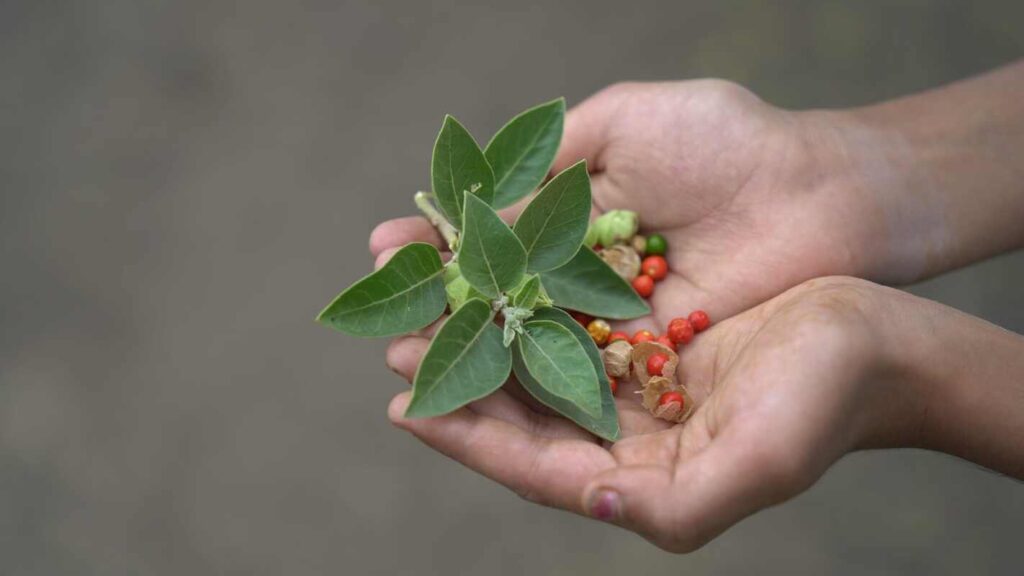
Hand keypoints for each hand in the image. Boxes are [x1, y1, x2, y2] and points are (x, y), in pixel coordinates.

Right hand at [372, 80, 885, 328]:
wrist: (816, 193)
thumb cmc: (725, 140)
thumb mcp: (623, 123)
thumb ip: (550, 160)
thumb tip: (475, 202)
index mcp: (571, 206)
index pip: (487, 229)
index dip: (436, 239)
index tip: (386, 246)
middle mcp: (582, 266)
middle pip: (494, 290)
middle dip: (437, 302)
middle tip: (382, 315)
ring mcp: (609, 315)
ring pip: (524, 335)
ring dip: (466, 345)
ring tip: (406, 352)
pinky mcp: (643, 354)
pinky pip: (577, 368)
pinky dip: (527, 376)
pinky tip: (480, 379)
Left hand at [384, 277, 934, 550]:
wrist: (876, 342)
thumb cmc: (824, 402)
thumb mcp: (759, 462)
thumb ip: (676, 502)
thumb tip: (595, 499)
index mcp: (644, 480)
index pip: (536, 468)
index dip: (469, 441)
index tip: (403, 409)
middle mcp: (630, 442)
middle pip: (524, 420)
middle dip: (460, 388)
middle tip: (395, 352)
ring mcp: (637, 393)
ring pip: (540, 375)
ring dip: (485, 348)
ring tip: (425, 320)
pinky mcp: (650, 345)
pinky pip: (573, 332)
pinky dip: (530, 315)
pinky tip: (495, 289)